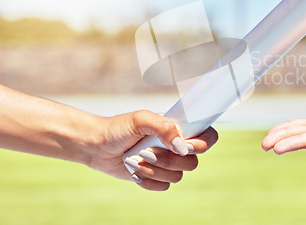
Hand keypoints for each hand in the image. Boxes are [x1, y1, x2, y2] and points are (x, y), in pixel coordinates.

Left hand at [88, 110, 217, 190]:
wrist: (97, 146)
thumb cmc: (119, 128)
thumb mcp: (141, 119)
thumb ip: (164, 128)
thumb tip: (183, 147)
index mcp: (180, 129)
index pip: (208, 136)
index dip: (203, 144)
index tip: (185, 146)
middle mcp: (177, 146)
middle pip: (193, 162)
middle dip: (168, 160)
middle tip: (146, 151)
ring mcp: (168, 163)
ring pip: (177, 176)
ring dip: (153, 170)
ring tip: (134, 159)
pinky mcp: (157, 177)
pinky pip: (163, 186)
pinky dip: (147, 180)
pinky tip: (134, 170)